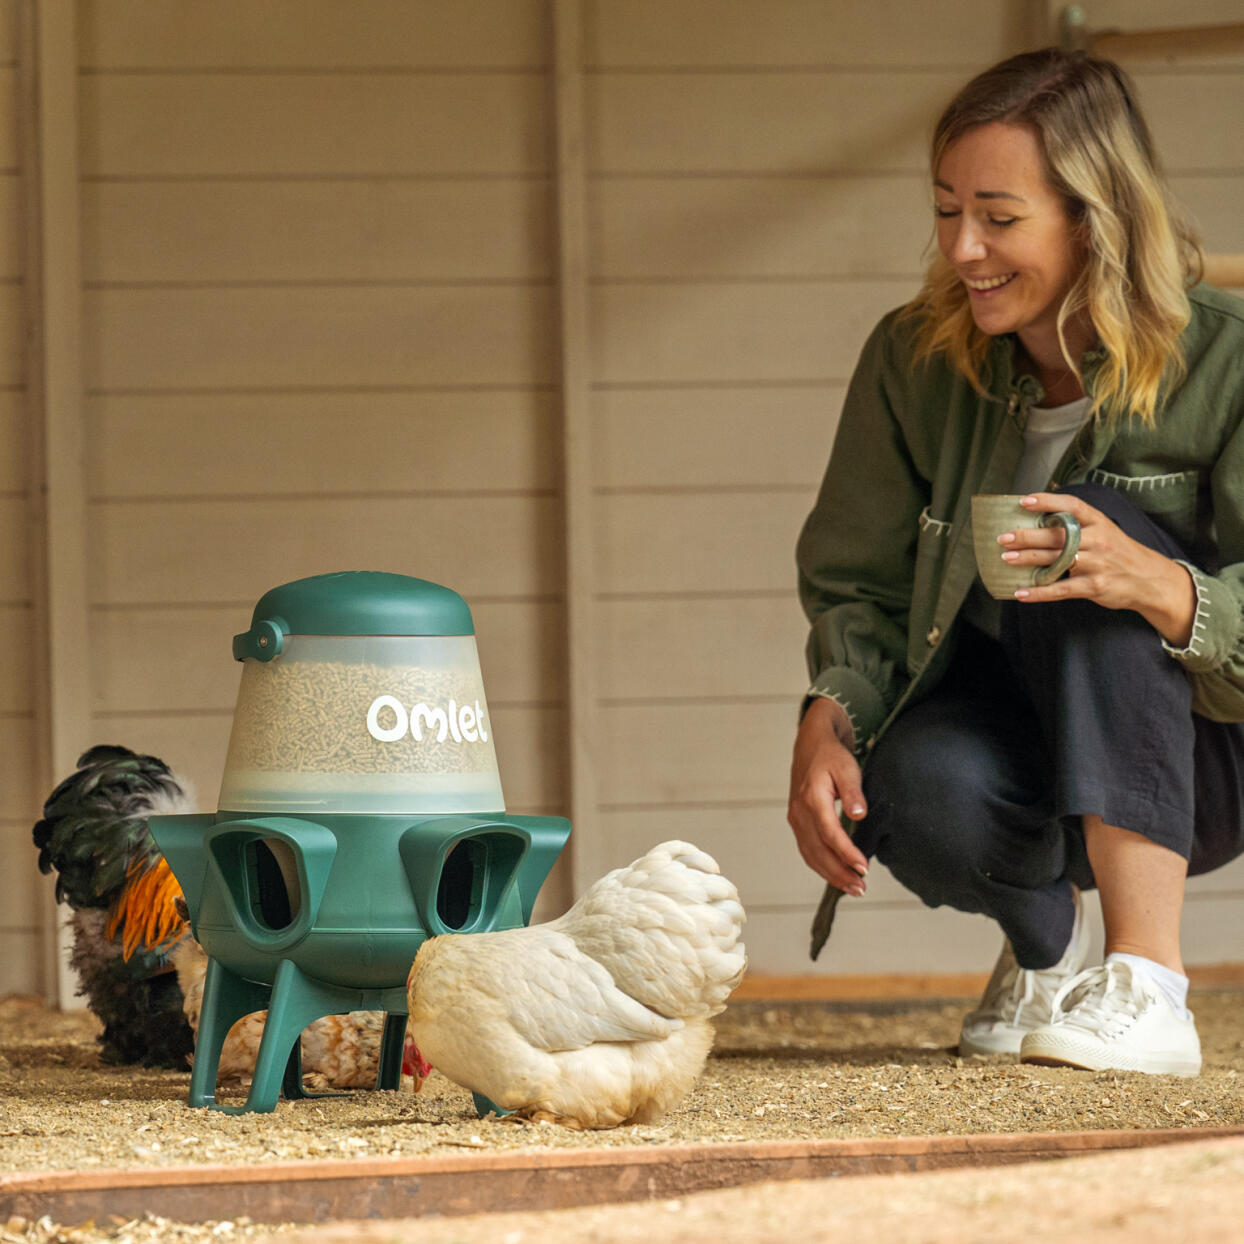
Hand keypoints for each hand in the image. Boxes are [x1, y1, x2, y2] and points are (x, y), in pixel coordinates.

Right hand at [787, 697, 869, 892]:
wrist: (811, 746)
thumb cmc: (832, 757)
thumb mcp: (847, 768)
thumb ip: (853, 792)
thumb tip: (859, 815)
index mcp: (812, 798)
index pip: (829, 833)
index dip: (846, 853)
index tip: (863, 867)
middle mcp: (800, 812)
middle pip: (817, 851)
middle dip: (839, 873)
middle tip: (861, 888)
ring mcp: (796, 819)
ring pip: (810, 854)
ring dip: (830, 874)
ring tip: (852, 888)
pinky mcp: (797, 823)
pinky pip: (807, 850)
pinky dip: (821, 866)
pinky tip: (836, 875)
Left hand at [1002, 493, 1196, 645]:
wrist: (1150, 580)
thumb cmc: (1118, 553)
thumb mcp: (1104, 531)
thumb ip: (1076, 526)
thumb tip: (1036, 521)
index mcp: (1099, 522)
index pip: (1072, 506)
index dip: (1048, 502)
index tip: (1024, 501)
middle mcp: (1099, 540)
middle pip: (1058, 536)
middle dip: (1028, 536)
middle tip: (1004, 537)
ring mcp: (1097, 564)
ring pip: (1057, 560)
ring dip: (1028, 560)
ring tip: (1005, 559)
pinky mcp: (1095, 586)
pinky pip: (1061, 589)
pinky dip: (1039, 592)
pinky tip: (1020, 593)